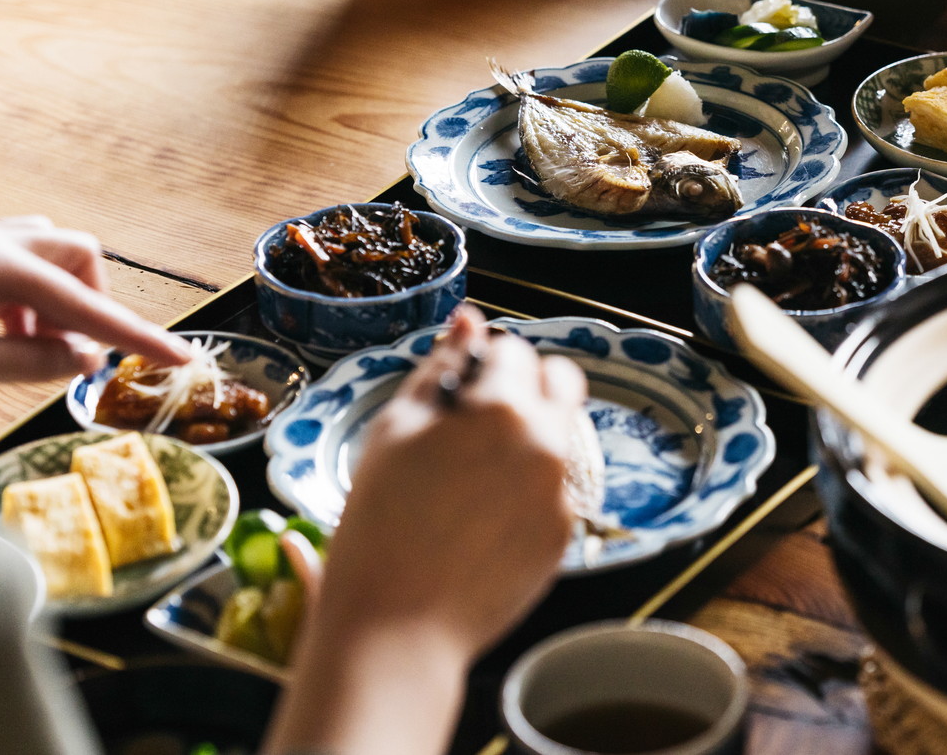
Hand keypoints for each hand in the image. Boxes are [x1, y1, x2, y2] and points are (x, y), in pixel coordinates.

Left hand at [0, 218, 190, 399]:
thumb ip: (33, 360)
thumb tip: (84, 360)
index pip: (85, 300)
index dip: (135, 334)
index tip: (179, 356)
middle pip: (75, 255)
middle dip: (90, 303)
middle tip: (73, 353)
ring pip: (42, 255)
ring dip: (54, 301)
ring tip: (28, 347)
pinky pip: (8, 264)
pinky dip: (21, 299)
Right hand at [267, 307, 584, 754]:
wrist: (396, 626)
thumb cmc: (379, 526)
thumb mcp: (395, 430)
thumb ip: (441, 367)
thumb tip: (469, 320)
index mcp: (502, 408)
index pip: (514, 350)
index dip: (482, 367)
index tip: (457, 394)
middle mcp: (547, 443)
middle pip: (561, 382)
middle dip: (526, 388)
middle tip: (477, 424)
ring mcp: (563, 491)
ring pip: (562, 436)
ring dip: (531, 439)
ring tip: (473, 479)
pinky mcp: (567, 533)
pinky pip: (559, 488)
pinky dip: (531, 489)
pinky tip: (484, 517)